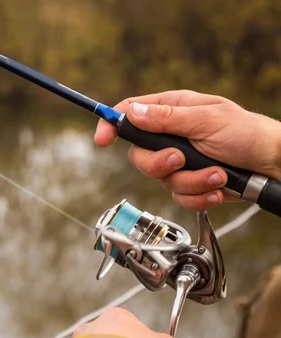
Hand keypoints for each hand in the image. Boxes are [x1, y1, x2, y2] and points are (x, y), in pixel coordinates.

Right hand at [95, 90, 280, 209]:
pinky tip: (218, 187)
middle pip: (139, 156)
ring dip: (191, 181)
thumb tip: (132, 112)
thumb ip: (167, 118)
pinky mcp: (190, 184)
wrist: (272, 165)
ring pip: (161, 180)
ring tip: (217, 173)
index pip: (131, 114)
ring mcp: (179, 162)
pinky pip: (179, 197)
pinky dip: (199, 196)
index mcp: (172, 111)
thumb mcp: (206, 120)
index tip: (102, 139)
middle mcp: (171, 137)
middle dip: (160, 164)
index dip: (111, 125)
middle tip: (180, 159)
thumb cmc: (247, 133)